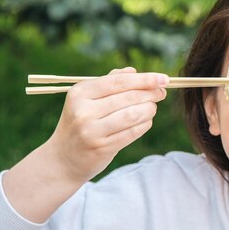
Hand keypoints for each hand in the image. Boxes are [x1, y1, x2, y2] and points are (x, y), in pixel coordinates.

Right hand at [46, 67, 168, 183]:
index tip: (165, 79)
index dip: (145, 79)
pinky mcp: (102, 147)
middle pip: (129, 97)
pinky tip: (146, 121)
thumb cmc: (81, 122)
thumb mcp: (86, 99)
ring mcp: (92, 130)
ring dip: (149, 110)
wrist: (63, 158)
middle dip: (151, 94)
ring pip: (133, 114)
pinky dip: (144, 124)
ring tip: (152, 108)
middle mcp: (83, 110)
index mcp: (80, 92)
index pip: (119, 81)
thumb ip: (109, 82)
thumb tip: (133, 71)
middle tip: (161, 93)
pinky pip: (132, 132)